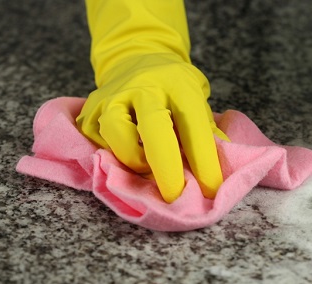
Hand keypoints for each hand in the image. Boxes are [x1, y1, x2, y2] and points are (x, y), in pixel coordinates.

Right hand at [77, 53, 228, 202]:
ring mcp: (113, 97)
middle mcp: (143, 87)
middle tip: (175, 196)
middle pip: (153, 128)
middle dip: (166, 168)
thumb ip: (207, 131)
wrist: (135, 58)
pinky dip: (116, 158)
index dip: (204, 160)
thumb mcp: (197, 100)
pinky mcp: (90, 111)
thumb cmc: (173, 89)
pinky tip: (130, 156)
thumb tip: (221, 166)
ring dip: (135, 160)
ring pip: (117, 135)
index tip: (211, 188)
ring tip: (148, 166)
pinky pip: (101, 143)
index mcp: (178, 85)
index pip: (194, 125)